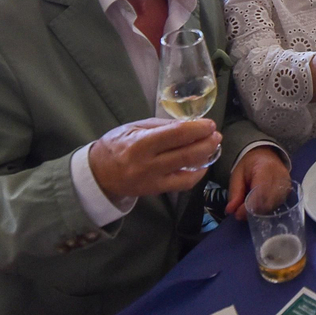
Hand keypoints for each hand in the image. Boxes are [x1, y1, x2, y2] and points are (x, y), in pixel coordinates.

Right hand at [87, 118, 221, 199]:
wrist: (99, 174)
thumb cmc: (116, 145)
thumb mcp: (134, 127)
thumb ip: (162, 126)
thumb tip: (190, 124)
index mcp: (140, 144)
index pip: (176, 135)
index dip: (198, 129)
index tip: (210, 124)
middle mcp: (148, 164)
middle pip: (187, 155)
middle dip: (207, 144)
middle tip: (216, 135)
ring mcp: (153, 181)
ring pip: (188, 171)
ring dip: (206, 158)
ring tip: (212, 147)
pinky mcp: (157, 191)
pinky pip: (183, 184)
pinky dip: (197, 174)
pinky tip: (202, 164)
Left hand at [224, 146, 291, 219]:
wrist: (266, 156)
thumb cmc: (250, 165)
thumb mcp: (237, 175)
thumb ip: (235, 192)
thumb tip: (231, 211)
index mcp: (266, 169)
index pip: (260, 192)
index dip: (248, 206)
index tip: (237, 214)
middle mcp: (280, 178)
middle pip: (267, 202)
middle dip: (252, 212)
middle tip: (240, 213)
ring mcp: (286, 186)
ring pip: (272, 206)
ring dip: (258, 212)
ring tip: (247, 208)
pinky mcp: (288, 192)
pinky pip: (277, 206)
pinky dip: (265, 209)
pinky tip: (257, 206)